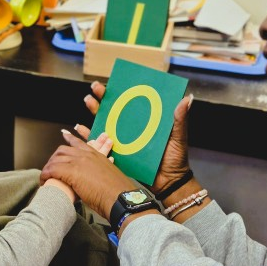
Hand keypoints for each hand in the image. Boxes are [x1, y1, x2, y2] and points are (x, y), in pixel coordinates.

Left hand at [41, 131, 133, 219]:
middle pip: (63, 150)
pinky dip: (46, 175)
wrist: (120, 199)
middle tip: (49, 168)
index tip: (64, 134)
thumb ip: (100, 175)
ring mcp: (79, 161)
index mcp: (97, 156)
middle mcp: (87, 155)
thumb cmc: (117, 194)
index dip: (70, 138)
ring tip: (45, 177)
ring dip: (48, 168)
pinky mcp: (72, 171)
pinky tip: (44, 181)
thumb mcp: (109, 178)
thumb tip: (96, 182)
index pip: (80, 143)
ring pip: (56, 159)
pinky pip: (52, 169)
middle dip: (54, 158)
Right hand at [76, 81, 194, 197]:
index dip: (120, 91)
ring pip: (104, 122)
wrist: (168, 182)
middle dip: (103, 97)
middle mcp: (131, 128)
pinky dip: (88, 135)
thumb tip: (186, 98)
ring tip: (88, 101)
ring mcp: (122, 140)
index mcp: (145, 120)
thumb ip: (180, 119)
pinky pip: (98, 143)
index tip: (111, 82)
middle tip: (95, 88)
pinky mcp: (115, 153)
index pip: (130, 102)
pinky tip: (80, 127)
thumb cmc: (176, 158)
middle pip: (114, 109)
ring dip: (93, 111)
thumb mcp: (178, 137)